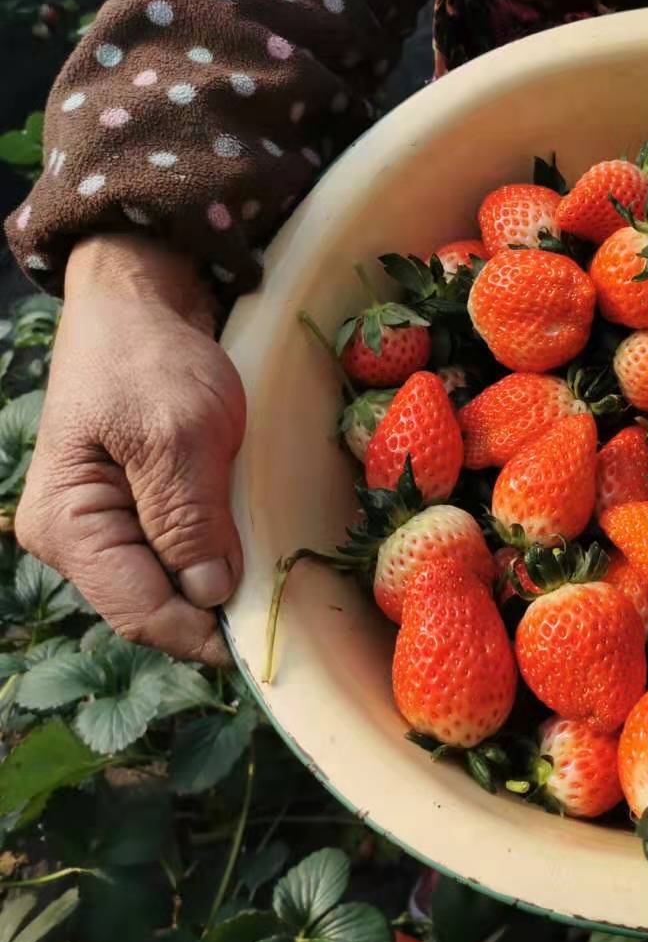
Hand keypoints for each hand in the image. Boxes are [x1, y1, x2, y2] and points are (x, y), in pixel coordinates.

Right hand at [16, 235, 245, 664]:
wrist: (141, 304)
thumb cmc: (151, 359)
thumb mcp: (179, 434)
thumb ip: (187, 518)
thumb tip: (207, 596)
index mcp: (70, 526)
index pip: (138, 611)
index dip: (202, 633)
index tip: (267, 638)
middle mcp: (78, 538)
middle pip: (154, 605)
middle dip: (214, 611)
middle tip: (284, 602)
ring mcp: (107, 526)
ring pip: (171, 584)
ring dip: (220, 582)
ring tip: (274, 575)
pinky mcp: (139, 509)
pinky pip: (180, 553)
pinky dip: (219, 554)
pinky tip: (254, 548)